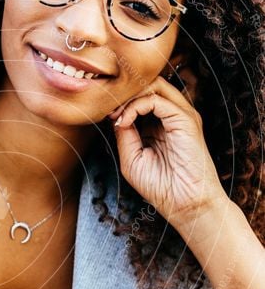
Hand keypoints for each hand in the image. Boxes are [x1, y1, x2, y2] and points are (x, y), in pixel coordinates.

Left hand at [107, 72, 226, 228]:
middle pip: (148, 85)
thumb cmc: (160, 186)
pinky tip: (124, 121)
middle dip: (124, 94)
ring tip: (115, 115)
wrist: (184, 203)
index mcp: (160, 124)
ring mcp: (180, 115)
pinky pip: (156, 99)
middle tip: (107, 110)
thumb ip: (124, 133)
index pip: (141, 97)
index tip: (104, 114)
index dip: (121, 101)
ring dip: (129, 97)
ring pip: (153, 85)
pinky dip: (135, 106)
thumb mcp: (131, 157)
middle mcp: (172, 116)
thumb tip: (114, 113)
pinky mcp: (185, 119)